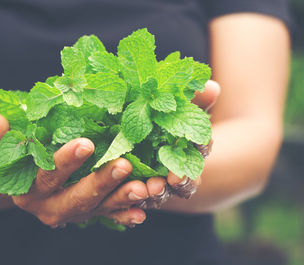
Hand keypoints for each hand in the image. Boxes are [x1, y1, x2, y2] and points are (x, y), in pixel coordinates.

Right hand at [0, 114, 148, 226]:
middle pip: (77, 198)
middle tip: (124, 165)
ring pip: (98, 209)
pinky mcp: (88, 215)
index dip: (65, 162)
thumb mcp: (9, 150)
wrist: (26, 186)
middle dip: (100, 182)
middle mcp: (50, 207)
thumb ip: (0, 138)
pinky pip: (109, 217)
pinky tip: (142, 211)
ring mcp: (72, 213)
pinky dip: (125, 215)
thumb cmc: (21, 160)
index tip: (86, 144)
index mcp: (29, 190)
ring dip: (120, 199)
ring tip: (143, 188)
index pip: (47, 176)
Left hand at [141, 80, 220, 207]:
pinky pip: (138, 200)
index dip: (203, 146)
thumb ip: (194, 100)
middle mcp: (178, 172)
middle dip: (182, 180)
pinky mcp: (137, 192)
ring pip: (162, 193)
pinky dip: (136, 201)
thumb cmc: (164, 122)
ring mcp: (158, 185)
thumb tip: (212, 86)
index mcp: (190, 151)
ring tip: (152, 188)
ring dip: (159, 192)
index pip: (201, 149)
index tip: (203, 142)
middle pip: (185, 180)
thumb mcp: (179, 109)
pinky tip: (131, 197)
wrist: (140, 144)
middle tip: (176, 177)